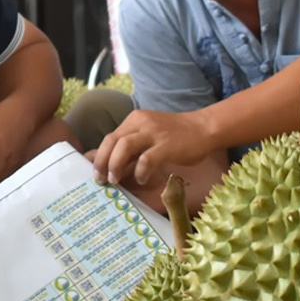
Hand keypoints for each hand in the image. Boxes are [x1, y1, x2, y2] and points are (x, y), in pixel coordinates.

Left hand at [89, 106, 219, 191]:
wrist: (205, 128)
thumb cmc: (174, 136)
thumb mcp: (147, 136)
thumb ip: (128, 147)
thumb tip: (103, 163)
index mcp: (134, 120)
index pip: (109, 138)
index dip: (98, 156)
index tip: (94, 172)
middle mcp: (142, 123)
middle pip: (111, 141)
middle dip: (101, 162)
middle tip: (100, 179)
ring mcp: (154, 133)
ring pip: (124, 147)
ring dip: (115, 165)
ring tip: (115, 180)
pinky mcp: (167, 146)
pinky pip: (146, 160)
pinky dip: (140, 172)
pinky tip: (141, 179)